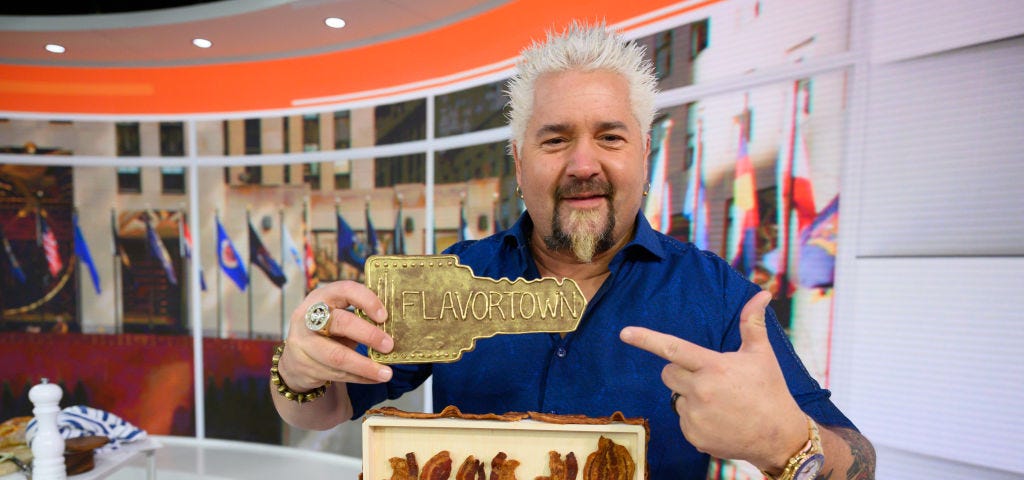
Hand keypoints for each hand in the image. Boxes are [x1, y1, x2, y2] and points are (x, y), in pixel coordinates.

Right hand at [277, 280, 394, 392]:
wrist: (295, 359)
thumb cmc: (327, 332)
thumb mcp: (339, 317)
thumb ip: (359, 317)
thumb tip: (393, 327)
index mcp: (321, 297)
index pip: (345, 290)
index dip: (367, 301)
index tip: (384, 316)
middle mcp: (307, 317)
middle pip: (340, 323)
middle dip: (368, 335)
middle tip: (389, 345)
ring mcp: (303, 343)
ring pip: (337, 356)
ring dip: (366, 366)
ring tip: (387, 373)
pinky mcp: (305, 366)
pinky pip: (336, 374)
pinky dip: (359, 377)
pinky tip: (374, 378)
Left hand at [619, 290, 806, 469]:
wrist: (780, 437)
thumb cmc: (770, 390)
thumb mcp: (761, 355)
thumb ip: (752, 323)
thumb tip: (763, 294)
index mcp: (713, 366)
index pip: (673, 348)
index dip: (647, 339)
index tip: (625, 333)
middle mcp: (700, 390)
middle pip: (669, 374)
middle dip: (682, 374)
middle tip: (710, 380)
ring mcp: (695, 415)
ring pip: (676, 398)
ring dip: (691, 398)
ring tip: (720, 404)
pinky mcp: (693, 435)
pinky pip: (683, 421)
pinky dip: (696, 421)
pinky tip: (719, 422)